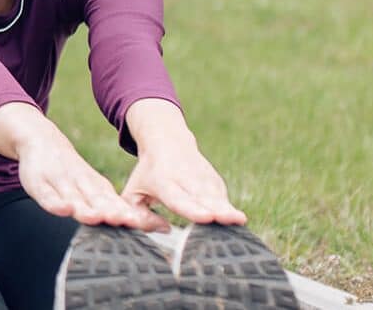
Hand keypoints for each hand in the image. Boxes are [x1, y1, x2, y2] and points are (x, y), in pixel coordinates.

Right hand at [0, 103, 164, 229]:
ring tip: (96, 217)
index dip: (131, 216)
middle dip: (111, 211)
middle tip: (126, 220)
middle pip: (98, 201)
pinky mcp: (40, 184)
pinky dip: (54, 203)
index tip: (147, 224)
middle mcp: (82, 186)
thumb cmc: (71, 173)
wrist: (42, 142)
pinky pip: (47, 196)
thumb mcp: (93, 188)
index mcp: (98, 190)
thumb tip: (150, 224)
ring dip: (85, 208)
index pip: (117, 205)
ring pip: (75, 198)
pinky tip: (62, 209)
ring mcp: (61, 184)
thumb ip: (113, 206)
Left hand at [120, 147, 246, 225]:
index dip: (193, 209)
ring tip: (239, 221)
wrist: (167, 142)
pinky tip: (234, 220)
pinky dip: (229, 209)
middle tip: (234, 220)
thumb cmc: (146, 175)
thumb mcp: (133, 192)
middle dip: (219, 210)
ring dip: (228, 210)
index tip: (206, 217)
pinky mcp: (215, 180)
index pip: (178, 198)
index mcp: (163, 182)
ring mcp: (203, 178)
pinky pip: (223, 198)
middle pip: (204, 198)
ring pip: (218, 197)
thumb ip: (140, 216)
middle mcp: (186, 179)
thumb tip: (165, 230)